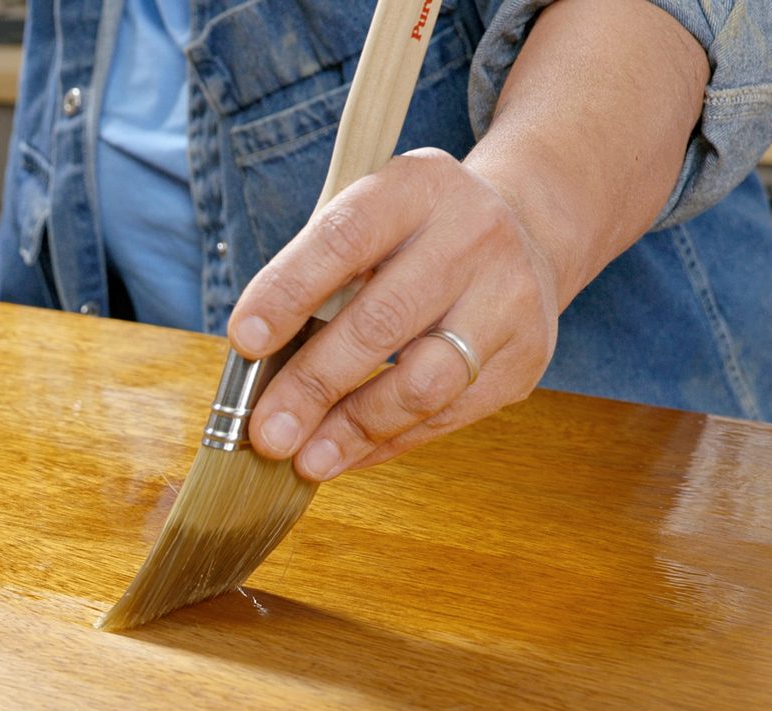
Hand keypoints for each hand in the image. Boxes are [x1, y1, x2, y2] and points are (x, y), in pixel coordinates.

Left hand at [226, 148, 561, 480]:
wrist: (527, 230)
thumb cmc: (413, 238)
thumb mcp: (369, 222)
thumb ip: (317, 279)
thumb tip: (257, 373)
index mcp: (418, 188)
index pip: (343, 239)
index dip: (289, 292)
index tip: (244, 343)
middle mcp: (472, 236)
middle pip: (382, 322)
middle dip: (313, 385)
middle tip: (266, 432)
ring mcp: (508, 298)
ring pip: (423, 383)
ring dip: (354, 430)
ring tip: (305, 460)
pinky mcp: (525, 357)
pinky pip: (447, 415)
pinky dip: (387, 443)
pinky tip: (345, 455)